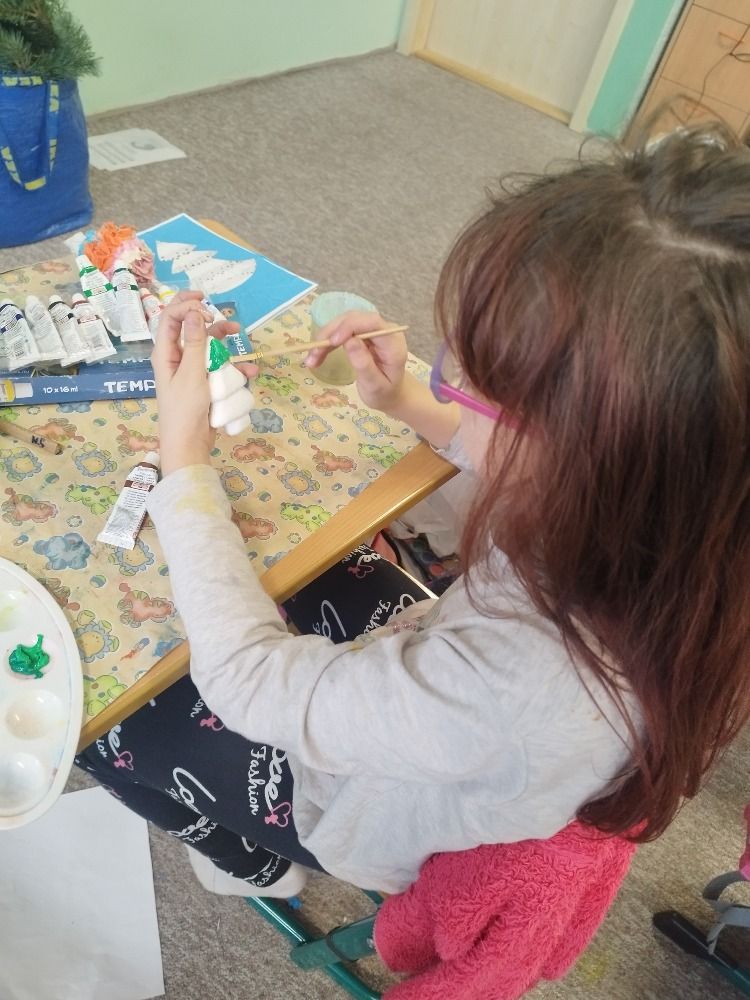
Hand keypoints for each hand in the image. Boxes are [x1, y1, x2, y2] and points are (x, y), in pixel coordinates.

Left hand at [151, 291, 255, 476]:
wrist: (189, 445)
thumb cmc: (185, 410)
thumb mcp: (191, 374)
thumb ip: (195, 343)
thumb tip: (195, 313)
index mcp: (165, 353)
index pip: (170, 318)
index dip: (187, 307)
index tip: (207, 310)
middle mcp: (177, 358)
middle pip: (188, 327)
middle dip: (204, 316)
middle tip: (217, 308)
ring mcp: (192, 371)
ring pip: (208, 346)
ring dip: (224, 340)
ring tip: (240, 334)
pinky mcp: (206, 384)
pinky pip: (220, 367)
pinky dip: (234, 367)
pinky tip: (249, 371)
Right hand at [304, 310, 407, 411]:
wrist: (390, 394)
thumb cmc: (385, 393)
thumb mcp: (375, 385)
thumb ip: (364, 364)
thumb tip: (349, 341)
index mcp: (393, 342)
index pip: (372, 322)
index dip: (350, 326)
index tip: (332, 341)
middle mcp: (383, 330)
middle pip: (354, 320)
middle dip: (330, 334)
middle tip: (313, 354)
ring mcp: (371, 330)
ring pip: (343, 324)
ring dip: (324, 339)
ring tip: (311, 359)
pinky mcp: (360, 334)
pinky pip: (340, 332)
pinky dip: (326, 343)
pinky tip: (316, 356)